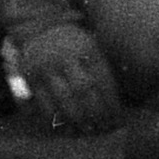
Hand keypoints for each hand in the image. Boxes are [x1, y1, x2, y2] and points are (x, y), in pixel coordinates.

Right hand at [8, 14, 122, 133]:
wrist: (39, 26)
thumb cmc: (75, 43)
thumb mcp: (92, 47)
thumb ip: (105, 70)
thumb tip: (127, 103)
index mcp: (86, 48)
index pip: (102, 81)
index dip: (111, 104)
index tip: (120, 120)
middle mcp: (65, 56)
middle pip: (84, 92)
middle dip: (97, 115)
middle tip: (107, 130)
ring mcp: (46, 67)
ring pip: (64, 100)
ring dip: (79, 122)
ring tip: (90, 132)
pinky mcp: (31, 78)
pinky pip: (45, 104)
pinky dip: (58, 121)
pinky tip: (69, 131)